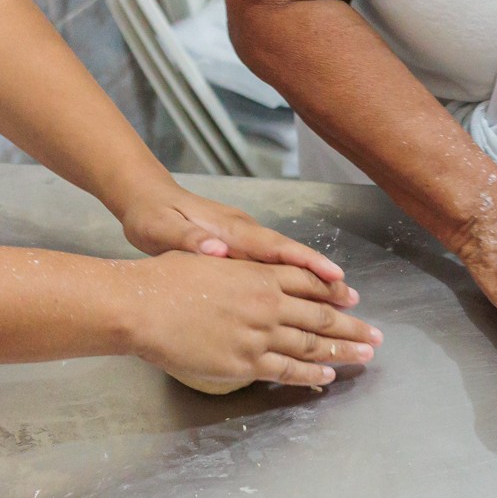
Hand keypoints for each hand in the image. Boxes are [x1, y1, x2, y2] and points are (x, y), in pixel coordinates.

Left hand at [118, 181, 346, 284]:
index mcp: (231, 230)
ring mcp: (243, 238)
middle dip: (323, 275)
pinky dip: (294, 278)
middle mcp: (244, 232)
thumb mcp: (162, 230)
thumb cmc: (151, 217)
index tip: (334, 277)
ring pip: (286, 261)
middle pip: (292, 256)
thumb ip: (189, 240)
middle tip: (352, 297)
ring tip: (343, 298)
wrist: (144, 199)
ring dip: (314, 279)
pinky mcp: (238, 246)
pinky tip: (306, 296)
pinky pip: (273, 265)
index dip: (307, 263)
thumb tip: (217, 249)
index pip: (276, 248)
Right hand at [118, 250, 379, 387]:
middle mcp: (267, 303)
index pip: (308, 282)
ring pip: (311, 345)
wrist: (141, 306)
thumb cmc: (164, 279)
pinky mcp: (244, 362)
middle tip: (376, 335)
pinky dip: (311, 373)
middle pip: (320, 316)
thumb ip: (234, 267)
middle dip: (351, 326)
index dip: (333, 291)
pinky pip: (287, 370)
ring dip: (342, 351)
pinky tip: (329, 375)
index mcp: (259, 274)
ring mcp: (258, 334)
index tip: (352, 298)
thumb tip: (238, 262)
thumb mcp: (206, 259)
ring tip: (365, 355)